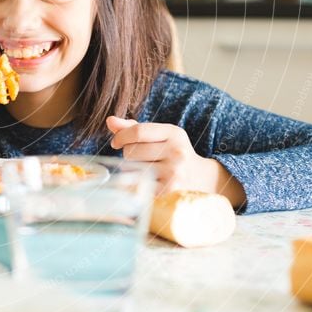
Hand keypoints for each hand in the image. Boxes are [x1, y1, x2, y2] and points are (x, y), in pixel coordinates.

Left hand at [106, 116, 244, 207]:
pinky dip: (134, 185)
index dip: (121, 136)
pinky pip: (136, 186)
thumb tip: (110, 120)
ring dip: (131, 170)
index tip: (116, 142)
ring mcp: (174, 174)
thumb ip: (134, 128)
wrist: (200, 179)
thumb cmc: (172, 154)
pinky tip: (143, 183)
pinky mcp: (168, 192)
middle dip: (128, 154)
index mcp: (174, 134)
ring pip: (132, 169)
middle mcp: (177, 153)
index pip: (138, 132)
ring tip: (144, 170)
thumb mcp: (160, 136)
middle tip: (138, 159)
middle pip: (131, 151)